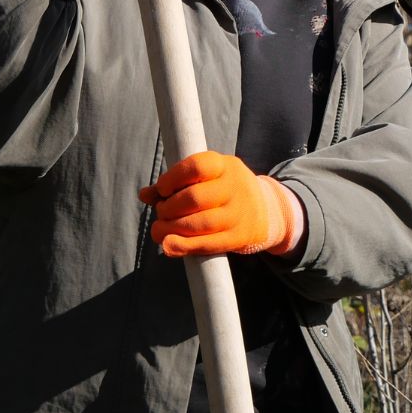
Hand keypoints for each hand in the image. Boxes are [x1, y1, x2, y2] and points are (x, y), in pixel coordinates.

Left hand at [139, 150, 302, 257]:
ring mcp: (239, 214)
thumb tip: (144, 195)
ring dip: (172, 229)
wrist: (266, 212)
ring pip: (201, 224)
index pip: (197, 167)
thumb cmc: (224, 192)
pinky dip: (185, 246)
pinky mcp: (239, 237)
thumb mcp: (207, 179)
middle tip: (161, 212)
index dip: (173, 178)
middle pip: (195, 198)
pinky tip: (169, 245)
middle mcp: (235, 187)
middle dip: (169, 208)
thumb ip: (175, 184)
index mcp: (225, 165)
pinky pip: (209, 244)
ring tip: (159, 230)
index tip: (162, 189)